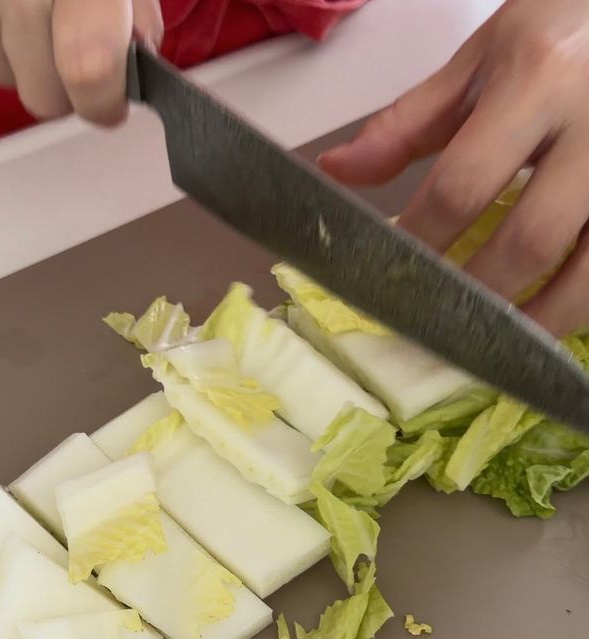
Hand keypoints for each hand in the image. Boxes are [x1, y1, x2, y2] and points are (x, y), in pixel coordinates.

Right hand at [0, 0, 162, 124]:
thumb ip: (135, 8)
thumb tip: (137, 54)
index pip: (89, 70)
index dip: (104, 101)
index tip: (112, 101)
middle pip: (43, 94)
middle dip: (64, 84)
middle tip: (71, 46)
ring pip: (3, 77)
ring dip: (22, 58)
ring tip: (29, 7)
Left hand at [319, 0, 588, 336]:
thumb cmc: (556, 30)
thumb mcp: (479, 62)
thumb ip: (408, 124)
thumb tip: (336, 172)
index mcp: (537, 80)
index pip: (462, 184)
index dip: (421, 242)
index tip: (389, 276)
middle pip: (529, 240)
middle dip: (477, 293)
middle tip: (437, 322)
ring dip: (539, 320)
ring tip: (495, 344)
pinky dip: (580, 304)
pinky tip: (548, 318)